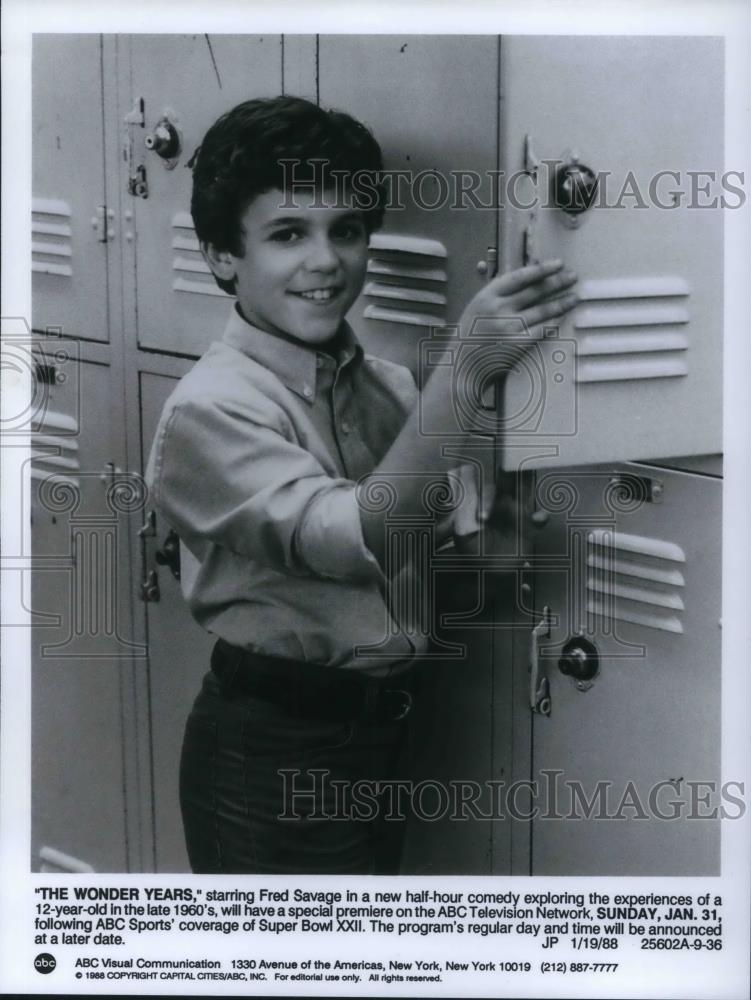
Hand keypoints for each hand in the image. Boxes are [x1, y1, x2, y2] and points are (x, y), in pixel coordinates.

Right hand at [458, 258, 578, 361]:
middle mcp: (498, 309)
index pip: (520, 277)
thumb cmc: (469, 338)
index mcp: (486, 296)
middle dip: (558, 282)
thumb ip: (498, 295)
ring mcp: (509, 327)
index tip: (557, 264)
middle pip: (535, 291)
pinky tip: (563, 317)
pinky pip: (542, 330)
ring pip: (543, 310)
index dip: (542, 269)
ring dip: (561, 303)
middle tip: (572, 277)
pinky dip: (554, 322)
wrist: (462, 368)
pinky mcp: (518, 345)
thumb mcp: (477, 309)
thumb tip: (526, 280)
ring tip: (574, 298)